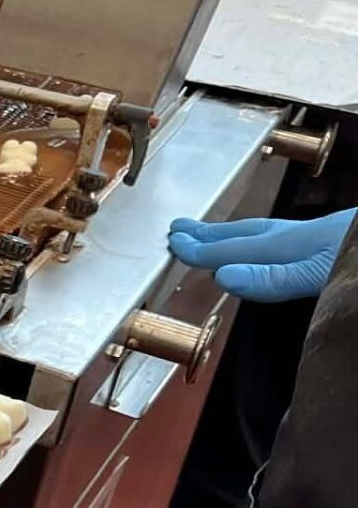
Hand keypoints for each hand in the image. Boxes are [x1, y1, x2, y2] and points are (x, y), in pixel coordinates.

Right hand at [168, 209, 353, 302]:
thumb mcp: (318, 274)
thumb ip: (273, 278)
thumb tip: (222, 277)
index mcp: (287, 246)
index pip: (233, 249)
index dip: (202, 250)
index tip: (175, 245)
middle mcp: (296, 237)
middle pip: (243, 234)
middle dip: (209, 234)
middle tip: (180, 229)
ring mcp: (316, 236)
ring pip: (262, 233)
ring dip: (231, 233)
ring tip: (212, 233)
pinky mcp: (333, 239)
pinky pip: (281, 238)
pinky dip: (260, 239)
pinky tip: (267, 248)